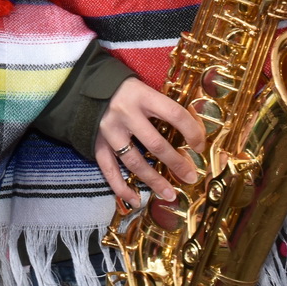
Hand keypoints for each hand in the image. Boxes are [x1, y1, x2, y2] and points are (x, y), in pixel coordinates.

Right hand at [93, 76, 205, 208]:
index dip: (191, 131)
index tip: (200, 145)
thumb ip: (161, 106)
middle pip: (155, 144)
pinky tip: (135, 200)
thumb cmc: (123, 88)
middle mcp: (126, 114)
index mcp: (142, 96)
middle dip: (176, 163)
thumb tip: (192, 129)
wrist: (86, 84)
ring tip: (169, 194)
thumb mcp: (144, 87)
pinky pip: (108, 169)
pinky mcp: (96, 142)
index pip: (174, 114)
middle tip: (190, 177)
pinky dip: (121, 187)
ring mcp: (109, 131)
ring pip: (134, 161)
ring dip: (153, 180)